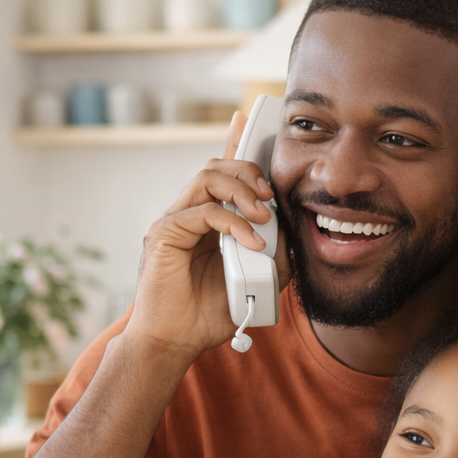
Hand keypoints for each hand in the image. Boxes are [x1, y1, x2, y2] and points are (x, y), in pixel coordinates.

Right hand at [128, 112, 287, 361]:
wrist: (178, 340)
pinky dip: (233, 223)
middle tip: (270, 193)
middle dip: (249, 169)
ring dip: (242, 191)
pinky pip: (202, 212)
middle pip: (217, 166)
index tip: (248, 117)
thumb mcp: (260, 277)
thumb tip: (293, 226)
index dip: (235, 142)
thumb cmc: (212, 310)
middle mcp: (188, 212)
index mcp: (209, 218)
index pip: (222, 171)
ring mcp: (174, 220)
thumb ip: (277, 250)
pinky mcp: (164, 234)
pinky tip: (252, 241)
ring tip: (264, 217)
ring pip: (207, 178)